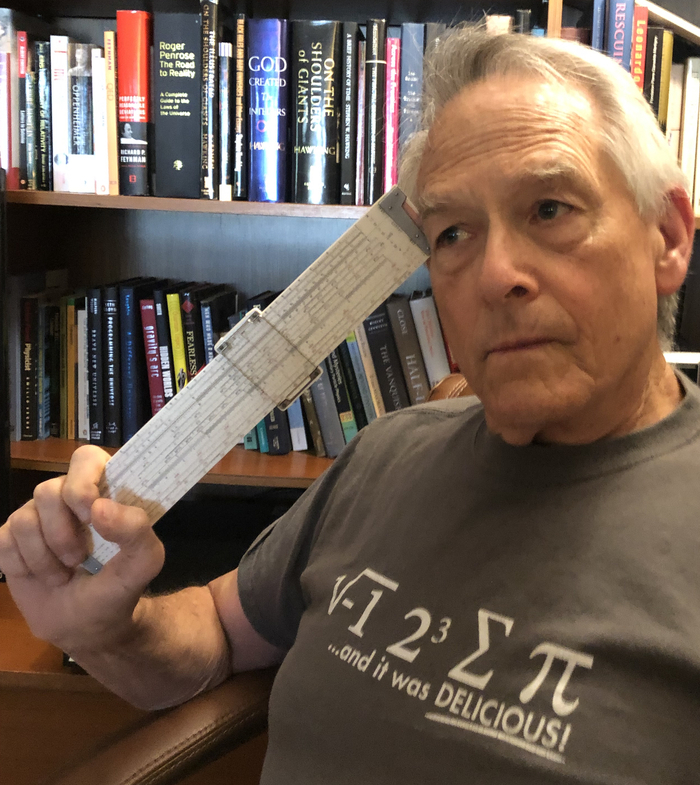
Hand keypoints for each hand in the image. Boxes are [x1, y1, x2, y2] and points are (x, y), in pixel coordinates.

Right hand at [0, 445, 164, 653]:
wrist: (85, 626)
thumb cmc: (118, 586)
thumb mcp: (144, 562)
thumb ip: (137, 530)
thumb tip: (100, 508)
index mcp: (103, 491)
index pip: (86, 458)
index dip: (83, 481)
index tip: (91, 514)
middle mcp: (66, 496)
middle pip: (48, 490)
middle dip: (62, 532)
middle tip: (79, 559)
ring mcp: (35, 516)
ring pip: (24, 518)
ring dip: (46, 556)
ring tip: (65, 573)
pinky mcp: (9, 538)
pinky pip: (5, 541)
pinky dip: (26, 566)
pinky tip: (44, 576)